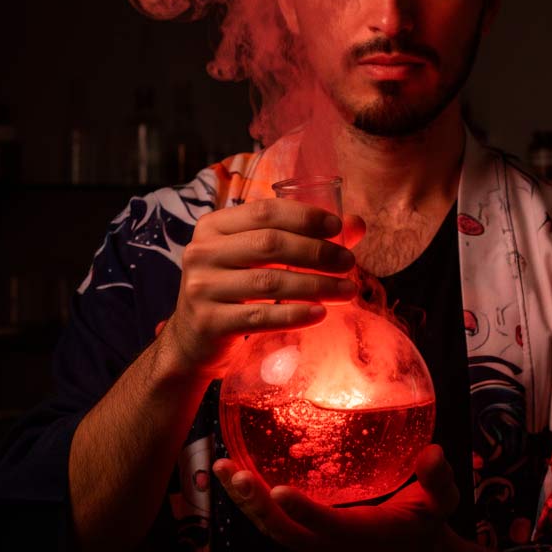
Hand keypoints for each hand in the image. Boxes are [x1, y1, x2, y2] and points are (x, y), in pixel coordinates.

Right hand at [157, 198, 364, 381]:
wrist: (194, 339)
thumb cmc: (234, 292)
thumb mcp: (258, 260)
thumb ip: (302, 238)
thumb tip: (357, 225)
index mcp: (212, 227)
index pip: (264, 211)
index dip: (305, 217)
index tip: (337, 228)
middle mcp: (201, 252)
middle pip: (270, 244)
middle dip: (317, 252)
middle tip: (349, 263)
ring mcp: (201, 288)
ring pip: (270, 281)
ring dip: (317, 285)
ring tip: (348, 291)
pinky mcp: (209, 321)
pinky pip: (261, 316)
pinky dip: (296, 314)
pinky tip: (320, 314)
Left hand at [212, 444, 459, 551]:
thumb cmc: (425, 523)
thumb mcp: (442, 502)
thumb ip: (438, 479)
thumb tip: (433, 454)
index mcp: (364, 535)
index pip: (329, 526)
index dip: (304, 511)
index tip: (278, 489)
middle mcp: (331, 546)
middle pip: (285, 531)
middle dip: (255, 504)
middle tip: (232, 472)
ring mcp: (313, 546)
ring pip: (270, 529)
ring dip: (243, 502)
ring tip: (220, 468)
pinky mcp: (303, 540)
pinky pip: (270, 524)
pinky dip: (248, 502)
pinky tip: (231, 473)